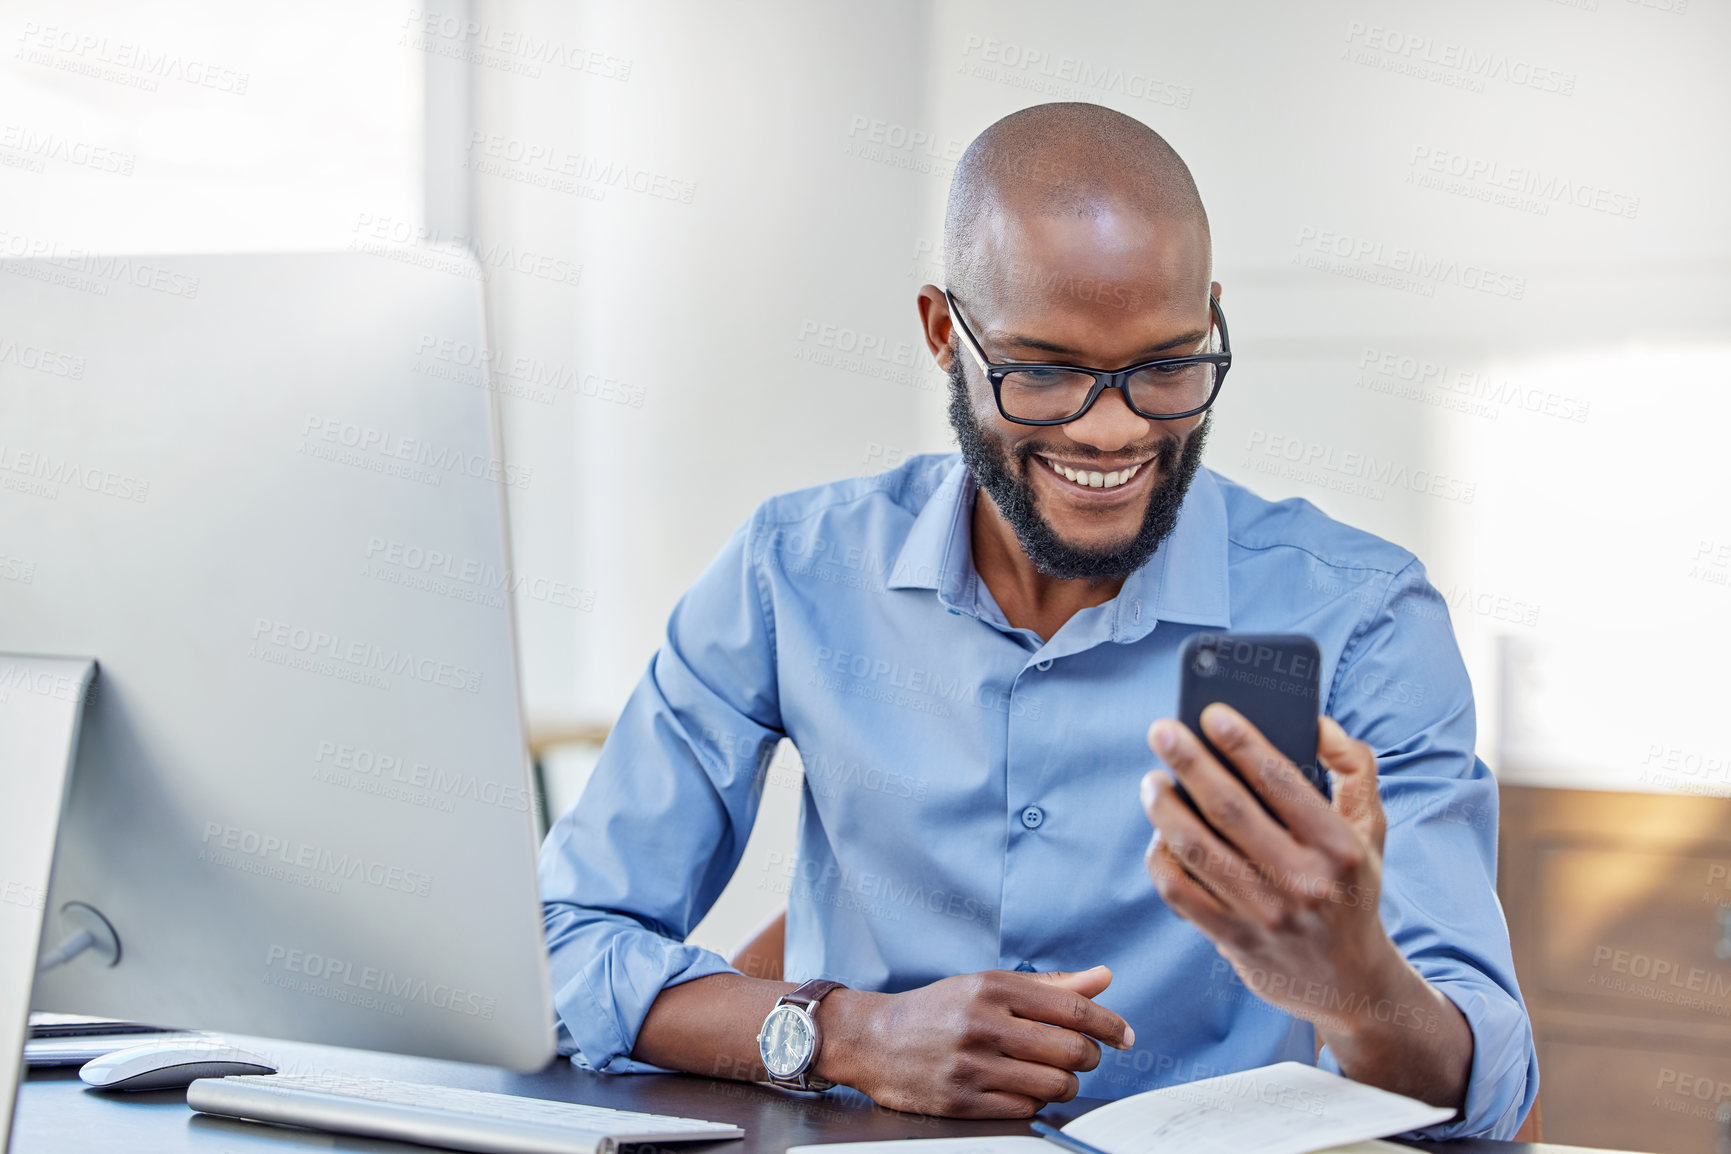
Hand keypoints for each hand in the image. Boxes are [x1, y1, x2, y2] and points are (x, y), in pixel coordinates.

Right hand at [817, 966, 1134, 1117]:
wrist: (873, 1040)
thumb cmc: (939, 1010)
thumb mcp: (989, 985)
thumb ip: (1050, 985)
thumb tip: (1103, 978)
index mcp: (992, 988)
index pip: (1072, 1008)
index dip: (1109, 1024)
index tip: (1125, 1035)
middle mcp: (982, 1024)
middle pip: (1070, 1049)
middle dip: (1089, 1056)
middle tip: (1082, 1055)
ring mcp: (971, 1066)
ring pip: (1054, 1085)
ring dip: (1066, 1083)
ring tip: (1055, 1075)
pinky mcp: (962, 1101)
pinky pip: (1026, 1110)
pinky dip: (1036, 1103)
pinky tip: (1024, 1090)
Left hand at [1141, 705, 1396, 1028]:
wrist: (1352, 984)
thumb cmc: (1351, 887)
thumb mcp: (1370, 829)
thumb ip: (1353, 767)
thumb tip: (1316, 721)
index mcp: (1339, 847)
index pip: (1282, 782)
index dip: (1242, 743)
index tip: (1210, 712)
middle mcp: (1304, 882)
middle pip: (1229, 810)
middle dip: (1189, 763)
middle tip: (1161, 731)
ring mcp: (1266, 915)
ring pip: (1197, 849)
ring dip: (1165, 809)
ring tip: (1152, 781)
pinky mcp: (1234, 940)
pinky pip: (1180, 892)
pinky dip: (1161, 859)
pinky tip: (1159, 835)